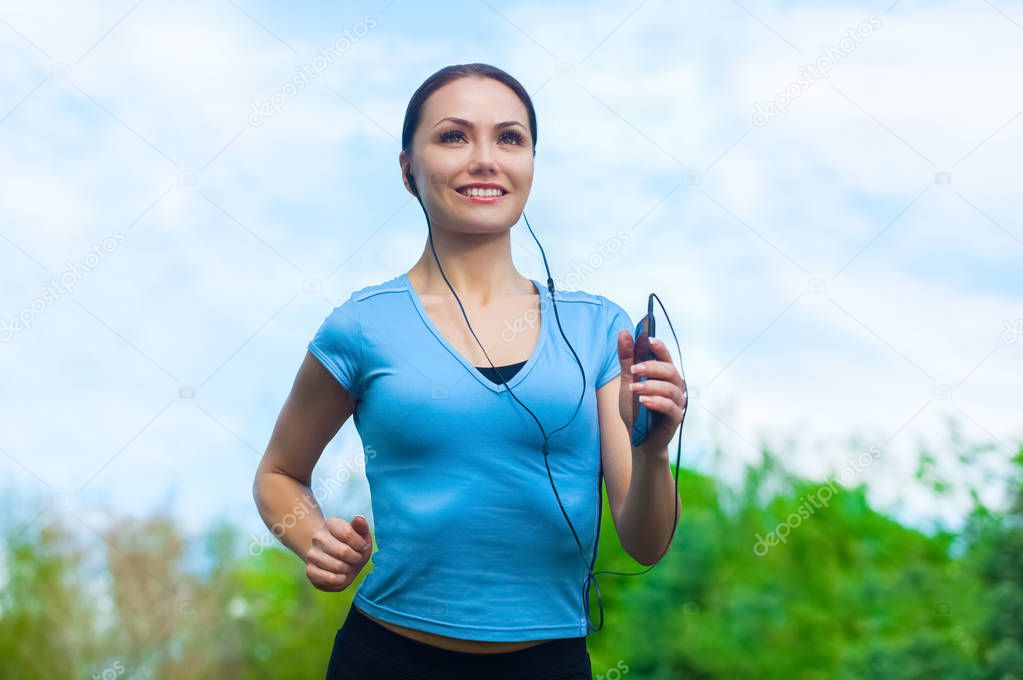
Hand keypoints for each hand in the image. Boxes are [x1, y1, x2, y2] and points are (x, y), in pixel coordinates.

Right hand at [305, 515, 372, 591]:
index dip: (360, 544)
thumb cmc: (353, 546)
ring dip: (348, 569)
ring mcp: (312, 554)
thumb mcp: (361, 535)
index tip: (362, 547)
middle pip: (343, 552)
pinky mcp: (310, 571)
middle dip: (355, 558)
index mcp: (330, 524)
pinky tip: (341, 576)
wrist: (338, 560)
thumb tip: (359, 518)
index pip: (348, 534)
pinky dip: (340, 580)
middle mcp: (318, 537)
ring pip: (337, 567)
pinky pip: (329, 579)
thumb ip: (361, 527)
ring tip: (348, 566)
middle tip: (356, 558)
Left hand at [615, 331, 686, 455]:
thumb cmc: (636, 409)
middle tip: (634, 370)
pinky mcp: (676, 417)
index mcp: (664, 375)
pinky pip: (671, 407)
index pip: (665, 356)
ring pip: (670, 388)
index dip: (659, 347)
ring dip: (651, 386)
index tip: (648, 340)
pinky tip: (644, 401)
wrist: (638, 438)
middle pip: (670, 370)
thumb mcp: (627, 382)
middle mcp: (674, 386)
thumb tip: (623, 332)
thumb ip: (627, 359)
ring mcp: (677, 402)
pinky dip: (657, 402)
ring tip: (634, 390)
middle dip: (652, 367)